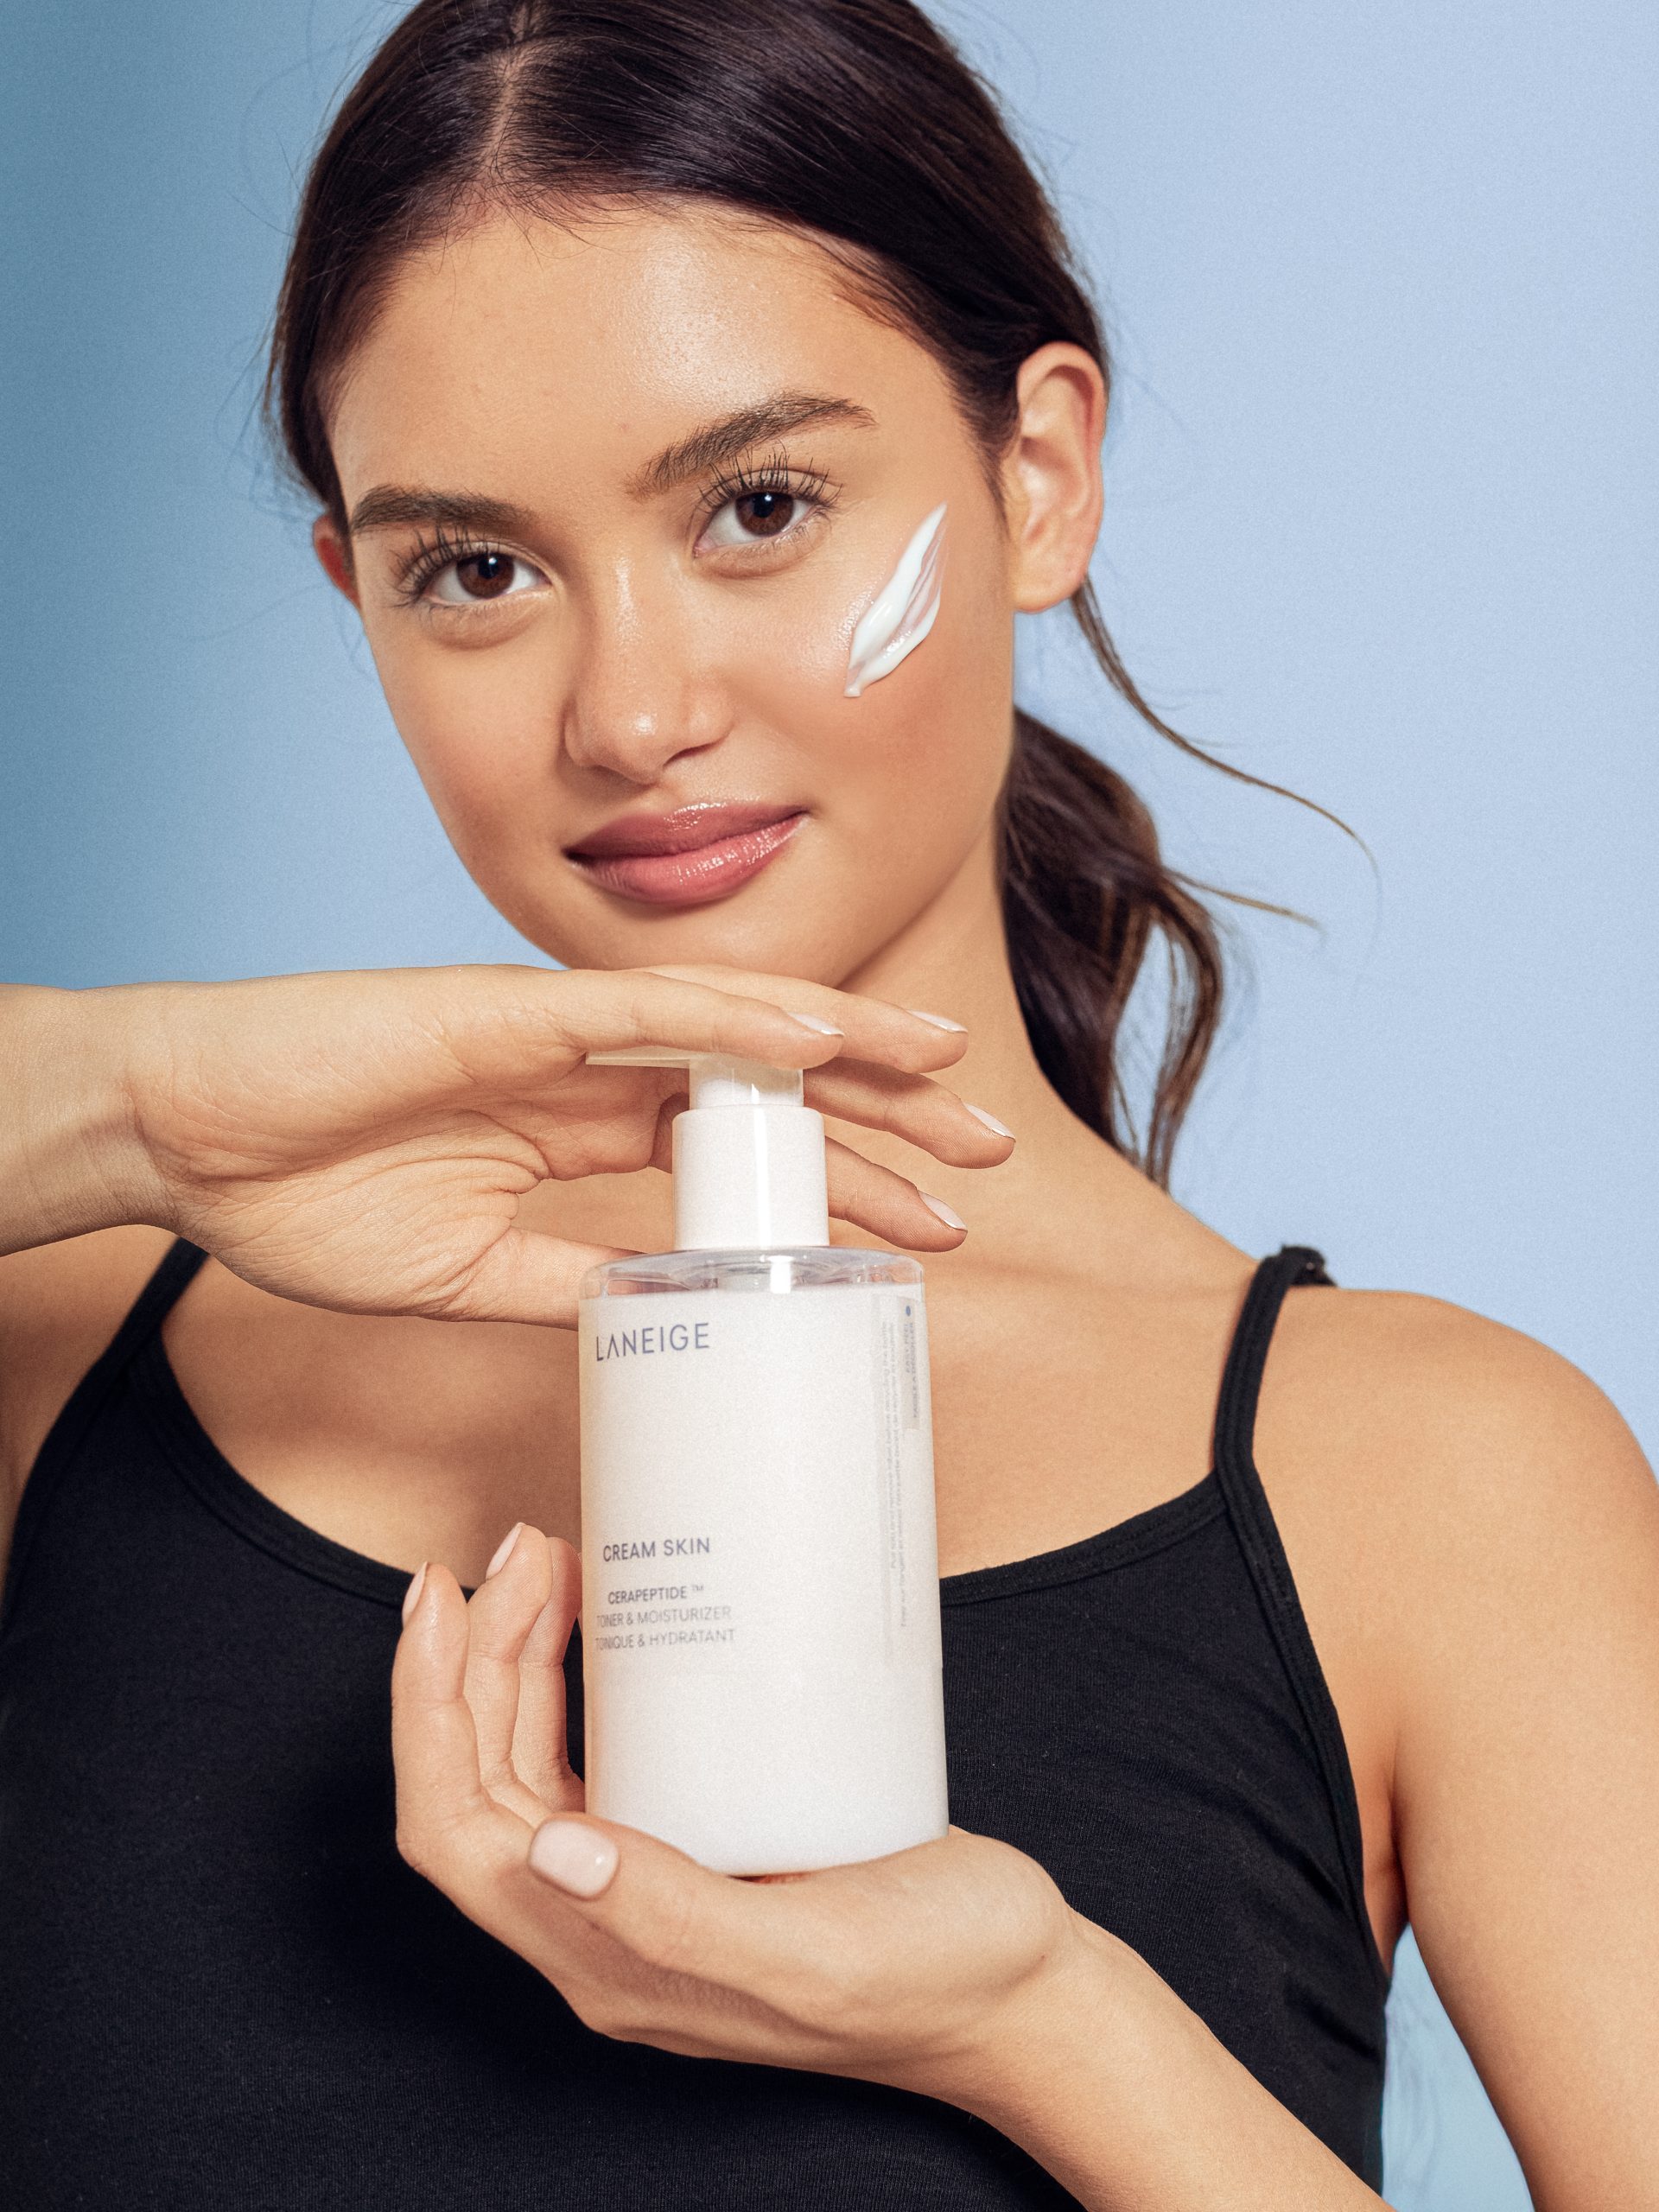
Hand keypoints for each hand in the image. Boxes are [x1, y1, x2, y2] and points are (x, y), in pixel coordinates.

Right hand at [6, 964, 1009, 1322]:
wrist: (187, 1138)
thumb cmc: (305, 1194)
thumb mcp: (467, 1273)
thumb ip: (572, 1281)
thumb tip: (673, 1317)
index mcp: (587, 1128)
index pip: (750, 1152)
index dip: (846, 1184)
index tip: (934, 1230)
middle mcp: (594, 1070)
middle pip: (772, 1087)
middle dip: (886, 1118)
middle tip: (990, 1155)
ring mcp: (558, 1035)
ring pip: (736, 1031)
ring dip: (848, 1053)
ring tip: (950, 1075)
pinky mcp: (507, 1014)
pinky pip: (644, 1011)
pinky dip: (738, 1020)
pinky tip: (822, 1038)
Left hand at [391, 1526, 1082, 2105]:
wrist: (1027, 1992)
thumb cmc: (936, 1977)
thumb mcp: (811, 1948)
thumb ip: (675, 1911)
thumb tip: (548, 1853)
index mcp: (610, 1964)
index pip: (455, 1832)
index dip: (425, 1714)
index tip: (438, 1599)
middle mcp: (609, 1929)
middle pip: (484, 1782)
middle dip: (478, 1655)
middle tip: (527, 1547)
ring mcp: (653, 1885)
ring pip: (534, 1762)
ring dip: (520, 1658)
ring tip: (555, 1560)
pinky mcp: (702, 1843)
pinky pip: (601, 1755)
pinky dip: (582, 1678)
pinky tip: (615, 1619)